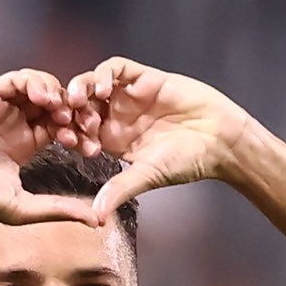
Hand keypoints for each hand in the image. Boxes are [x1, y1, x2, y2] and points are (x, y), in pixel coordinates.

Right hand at [0, 69, 98, 226]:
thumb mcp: (25, 208)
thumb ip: (60, 210)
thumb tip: (97, 222)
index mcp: (25, 145)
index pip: (61, 129)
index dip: (79, 134)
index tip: (91, 147)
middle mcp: (16, 123)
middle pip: (56, 105)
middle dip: (75, 112)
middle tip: (87, 125)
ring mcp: (3, 107)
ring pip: (40, 88)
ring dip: (58, 95)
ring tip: (63, 111)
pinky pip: (18, 79)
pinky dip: (35, 82)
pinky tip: (44, 99)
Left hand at [65, 57, 251, 221]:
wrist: (218, 140)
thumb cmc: (186, 162)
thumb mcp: (146, 177)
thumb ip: (120, 190)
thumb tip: (96, 218)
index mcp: (113, 141)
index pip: (80, 133)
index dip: (70, 134)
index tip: (67, 141)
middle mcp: (118, 117)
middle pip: (82, 106)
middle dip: (70, 110)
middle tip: (67, 117)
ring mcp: (130, 96)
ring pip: (94, 84)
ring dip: (82, 88)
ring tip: (78, 99)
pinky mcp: (145, 78)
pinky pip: (118, 68)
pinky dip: (106, 73)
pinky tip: (105, 88)